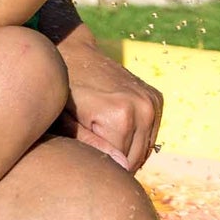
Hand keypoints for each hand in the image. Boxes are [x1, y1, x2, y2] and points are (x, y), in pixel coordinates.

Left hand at [56, 28, 163, 172]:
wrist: (74, 52)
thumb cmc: (63, 90)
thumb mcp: (66, 120)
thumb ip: (90, 145)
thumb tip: (122, 167)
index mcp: (121, 116)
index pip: (120, 165)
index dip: (98, 165)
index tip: (82, 155)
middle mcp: (143, 108)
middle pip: (134, 159)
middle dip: (112, 161)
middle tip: (89, 147)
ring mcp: (152, 101)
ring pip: (144, 150)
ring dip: (125, 151)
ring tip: (99, 137)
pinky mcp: (156, 98)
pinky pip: (149, 135)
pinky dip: (134, 138)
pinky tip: (113, 128)